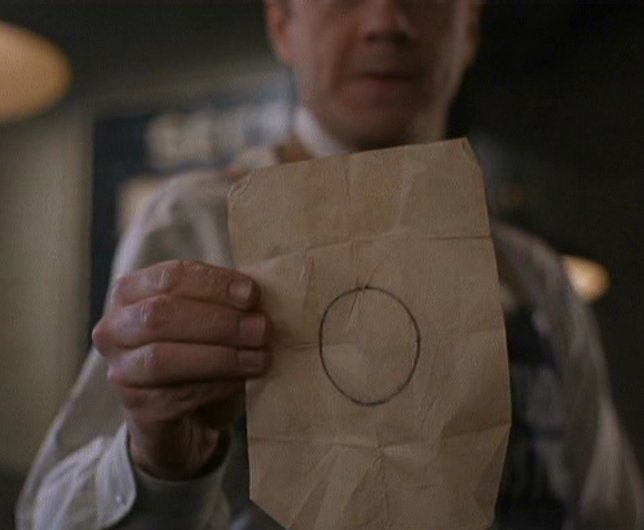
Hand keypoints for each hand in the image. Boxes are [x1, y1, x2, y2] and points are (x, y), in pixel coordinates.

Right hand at [92, 260, 269, 479]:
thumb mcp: (209, 317)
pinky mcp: (137, 408)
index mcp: (131, 292)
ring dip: (220, 356)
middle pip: (161, 314)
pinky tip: (242, 381)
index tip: (253, 294)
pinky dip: (215, 386)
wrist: (186, 414)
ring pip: (162, 357)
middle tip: (262, 329)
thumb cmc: (200, 350)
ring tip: (260, 357)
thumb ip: (226, 302)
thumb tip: (258, 300)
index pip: (169, 277)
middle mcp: (114, 328)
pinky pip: (175, 395)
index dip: (213, 284)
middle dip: (218, 321)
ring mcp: (120, 370)